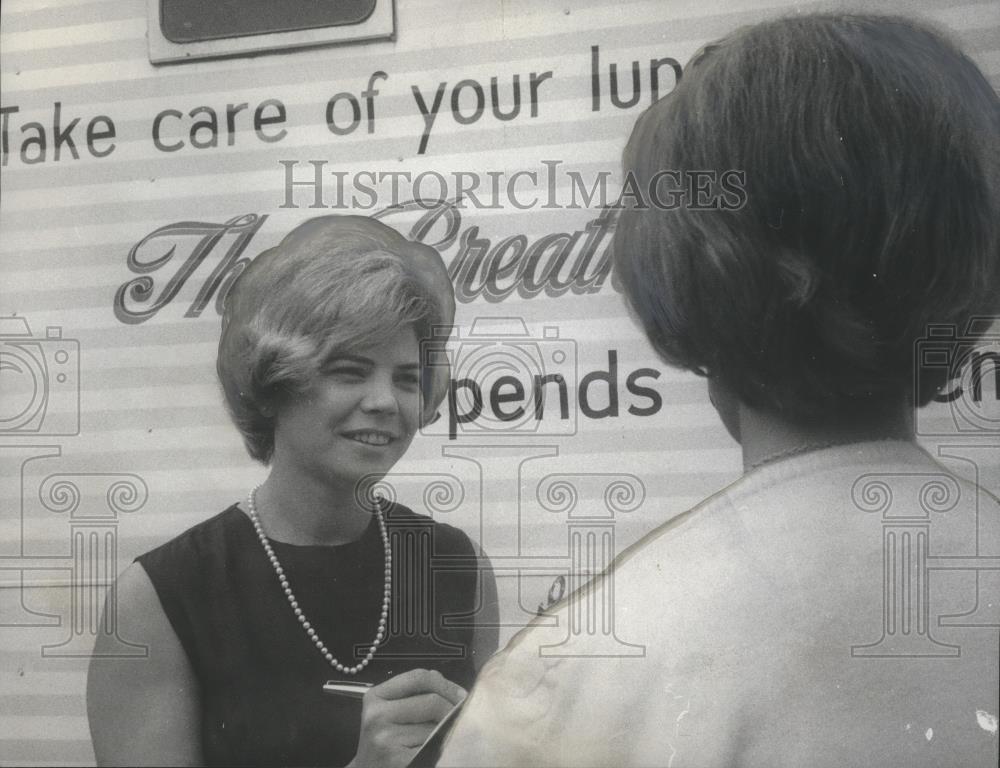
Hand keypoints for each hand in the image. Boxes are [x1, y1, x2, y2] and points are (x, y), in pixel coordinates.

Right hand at [349, 668, 465, 767]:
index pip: (418, 677)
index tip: (461, 695)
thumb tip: (446, 683)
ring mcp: (385, 739)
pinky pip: (435, 747)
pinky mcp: (398, 760)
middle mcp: (377, 716)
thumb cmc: (384, 743)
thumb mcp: (389, 713)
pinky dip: (442, 749)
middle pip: (432, 701)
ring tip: (442, 738)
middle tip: (461, 719)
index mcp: (375, 697)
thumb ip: (413, 694)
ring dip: (447, 732)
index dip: (446, 684)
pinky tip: (437, 752)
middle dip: (453, 710)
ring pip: (436, 726)